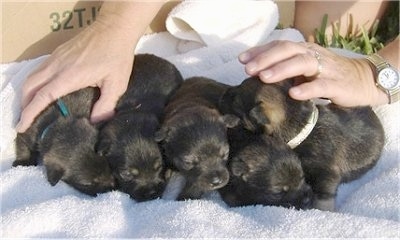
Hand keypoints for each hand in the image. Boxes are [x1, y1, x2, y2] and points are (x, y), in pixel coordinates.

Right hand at [16, 21, 134, 132]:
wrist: (114, 28)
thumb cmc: (117, 56)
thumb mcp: (116, 84)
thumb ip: (106, 105)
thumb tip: (96, 122)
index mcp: (69, 76)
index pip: (42, 97)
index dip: (30, 113)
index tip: (23, 125)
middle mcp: (57, 66)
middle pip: (30, 87)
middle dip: (25, 105)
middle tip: (27, 120)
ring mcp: (56, 57)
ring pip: (32, 77)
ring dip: (28, 93)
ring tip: (32, 108)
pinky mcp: (59, 52)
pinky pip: (40, 69)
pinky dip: (35, 82)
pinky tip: (44, 89)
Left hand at [238, 40, 387, 106]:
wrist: (364, 81)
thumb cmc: (328, 76)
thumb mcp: (305, 70)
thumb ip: (286, 70)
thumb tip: (258, 75)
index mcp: (304, 50)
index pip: (279, 46)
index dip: (260, 51)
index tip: (241, 60)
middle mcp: (313, 55)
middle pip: (287, 50)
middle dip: (266, 59)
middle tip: (248, 69)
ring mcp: (326, 69)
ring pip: (302, 63)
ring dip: (281, 69)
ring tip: (264, 77)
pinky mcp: (338, 85)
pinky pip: (321, 85)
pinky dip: (307, 89)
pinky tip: (293, 94)